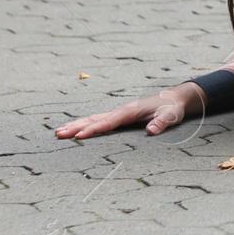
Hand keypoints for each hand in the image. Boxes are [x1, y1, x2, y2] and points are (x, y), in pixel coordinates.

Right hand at [54, 83, 201, 139]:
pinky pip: (98, 120)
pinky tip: (75, 129)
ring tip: (58, 132)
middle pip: (94, 119)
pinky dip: (85, 124)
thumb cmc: (172, 108)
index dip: (93, 129)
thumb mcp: (171, 115)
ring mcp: (119, 113)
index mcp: (129, 111)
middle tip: (58, 135)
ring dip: (76, 125)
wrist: (175, 98)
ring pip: (93, 118)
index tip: (78, 136)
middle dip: (76, 127)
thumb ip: (162, 122)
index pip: (107, 122)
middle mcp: (121, 111)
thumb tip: (151, 131)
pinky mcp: (120, 116)